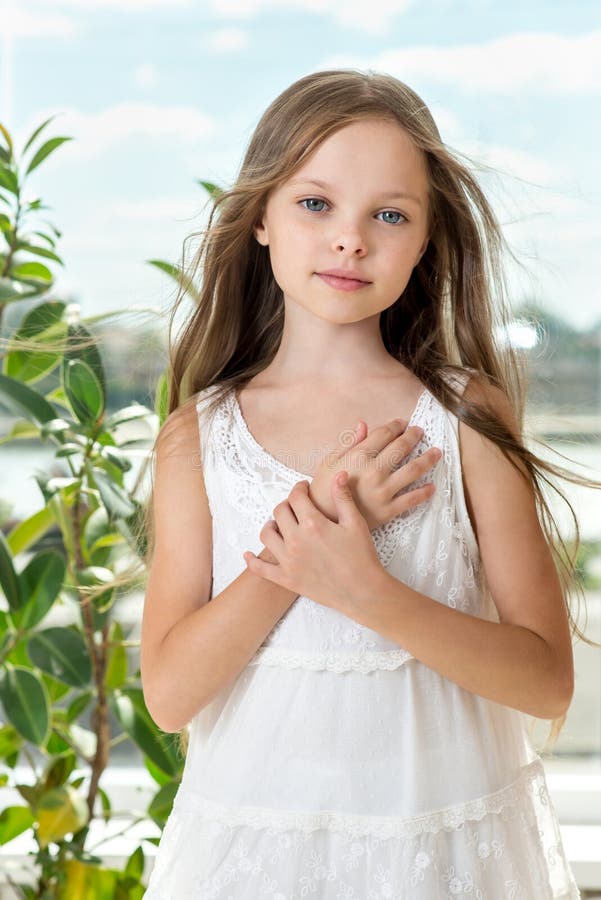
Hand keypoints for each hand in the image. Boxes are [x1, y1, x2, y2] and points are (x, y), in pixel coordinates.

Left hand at [243, 473, 385, 611]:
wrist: (362, 592)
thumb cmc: (361, 557)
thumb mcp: (355, 523)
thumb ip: (343, 497)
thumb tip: (338, 474)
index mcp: (313, 524)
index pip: (296, 497)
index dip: (299, 488)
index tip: (303, 488)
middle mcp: (296, 540)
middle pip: (279, 512)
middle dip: (287, 504)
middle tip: (296, 506)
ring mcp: (288, 561)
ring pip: (266, 535)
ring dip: (271, 525)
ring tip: (279, 524)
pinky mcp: (286, 579)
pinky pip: (261, 569)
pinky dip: (252, 561)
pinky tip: (248, 554)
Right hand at [308, 418, 441, 530]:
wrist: (323, 521)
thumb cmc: (323, 489)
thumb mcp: (329, 461)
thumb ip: (349, 443)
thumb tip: (364, 424)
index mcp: (358, 456)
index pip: (383, 434)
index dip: (395, 425)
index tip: (402, 423)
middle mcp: (374, 471)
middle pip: (401, 448)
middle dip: (413, 436)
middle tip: (419, 431)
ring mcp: (383, 491)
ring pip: (413, 470)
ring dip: (428, 459)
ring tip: (436, 453)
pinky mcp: (388, 510)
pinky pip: (412, 499)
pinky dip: (425, 492)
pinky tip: (432, 486)